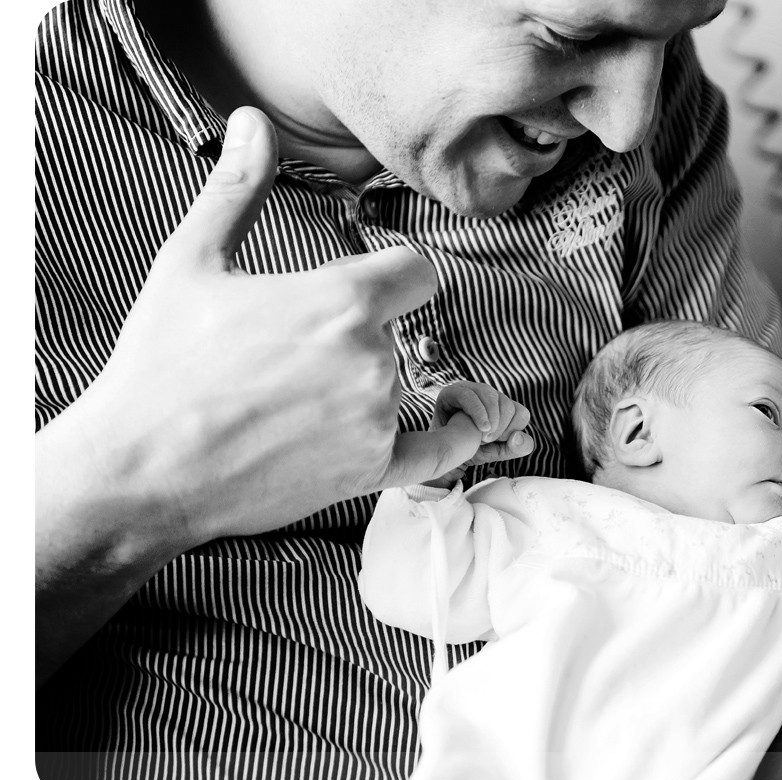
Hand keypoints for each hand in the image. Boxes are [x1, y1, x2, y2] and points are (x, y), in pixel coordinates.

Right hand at [53, 106, 454, 547]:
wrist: (139, 470)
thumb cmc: (161, 364)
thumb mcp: (191, 262)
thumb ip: (237, 189)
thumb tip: (253, 121)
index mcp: (342, 300)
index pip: (416, 270)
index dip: (394, 274)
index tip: (370, 283)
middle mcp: (372, 360)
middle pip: (400, 331)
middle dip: (363, 335)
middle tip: (295, 355)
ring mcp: (376, 420)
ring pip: (404, 386)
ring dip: (369, 388)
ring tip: (298, 402)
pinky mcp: (372, 471)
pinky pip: (441, 453)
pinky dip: (452, 439)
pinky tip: (456, 421)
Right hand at [424, 382, 534, 486]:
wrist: (444, 455)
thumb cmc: (471, 450)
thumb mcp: (497, 451)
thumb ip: (516, 448)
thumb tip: (519, 436)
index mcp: (502, 406)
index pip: (521, 412)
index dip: (513, 429)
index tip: (498, 441)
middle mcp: (488, 394)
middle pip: (507, 404)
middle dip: (501, 427)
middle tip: (487, 441)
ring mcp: (470, 389)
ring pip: (491, 396)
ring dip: (492, 420)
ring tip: (483, 437)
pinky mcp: (452, 391)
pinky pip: (469, 396)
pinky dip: (479, 412)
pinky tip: (482, 428)